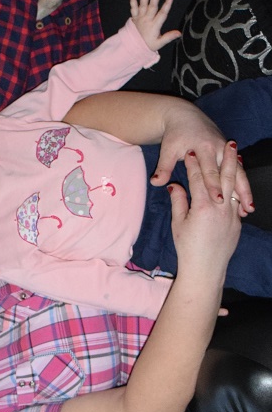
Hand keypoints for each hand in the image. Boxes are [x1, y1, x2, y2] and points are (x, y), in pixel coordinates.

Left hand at [129, 0, 180, 52]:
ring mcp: (140, 18)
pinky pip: (133, 9)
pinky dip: (132, 1)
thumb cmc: (148, 45)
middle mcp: (147, 20)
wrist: (133, 48)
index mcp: (154, 26)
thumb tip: (179, 33)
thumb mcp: (159, 43)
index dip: (167, 5)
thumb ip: (168, 37)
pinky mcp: (134, 18)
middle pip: (152, 6)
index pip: (162, 14)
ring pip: (143, 6)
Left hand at [150, 102, 253, 214]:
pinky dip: (243, 185)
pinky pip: (239, 171)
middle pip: (230, 173)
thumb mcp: (167, 149)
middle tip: (242, 208)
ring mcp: (225, 150)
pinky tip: (245, 200)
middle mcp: (218, 148)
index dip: (214, 186)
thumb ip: (163, 167)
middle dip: (236, 190)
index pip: (209, 170)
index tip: (217, 200)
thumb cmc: (175, 135)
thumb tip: (156, 183)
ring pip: (238, 172)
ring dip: (245, 190)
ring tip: (249, 208)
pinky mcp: (228, 153)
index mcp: (203, 147)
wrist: (185, 116)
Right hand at [169, 141, 241, 280]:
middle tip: (228, 142)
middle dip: (225, 158)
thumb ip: (179, 202)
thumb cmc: (188, 248)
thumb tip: (174, 185)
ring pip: (235, 186)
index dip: (193, 164)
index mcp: (203, 207)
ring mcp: (231, 214)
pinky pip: (238, 199)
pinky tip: (237, 179)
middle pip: (223, 176)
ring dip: (236, 169)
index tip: (189, 151)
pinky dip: (238, 187)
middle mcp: (220, 208)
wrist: (206, 269)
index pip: (198, 178)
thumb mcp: (178, 224)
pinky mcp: (237, 222)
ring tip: (237, 154)